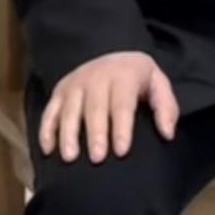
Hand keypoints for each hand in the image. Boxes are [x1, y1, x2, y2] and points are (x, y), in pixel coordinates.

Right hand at [38, 50, 179, 161]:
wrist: (112, 55)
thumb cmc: (137, 78)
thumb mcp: (158, 84)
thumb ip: (166, 108)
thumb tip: (167, 134)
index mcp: (123, 75)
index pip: (122, 103)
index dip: (122, 127)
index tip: (122, 151)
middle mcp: (96, 77)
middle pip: (95, 108)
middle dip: (96, 133)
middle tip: (97, 158)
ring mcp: (75, 83)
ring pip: (69, 110)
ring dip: (68, 134)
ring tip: (70, 158)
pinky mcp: (59, 91)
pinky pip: (50, 111)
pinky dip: (46, 130)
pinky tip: (48, 150)